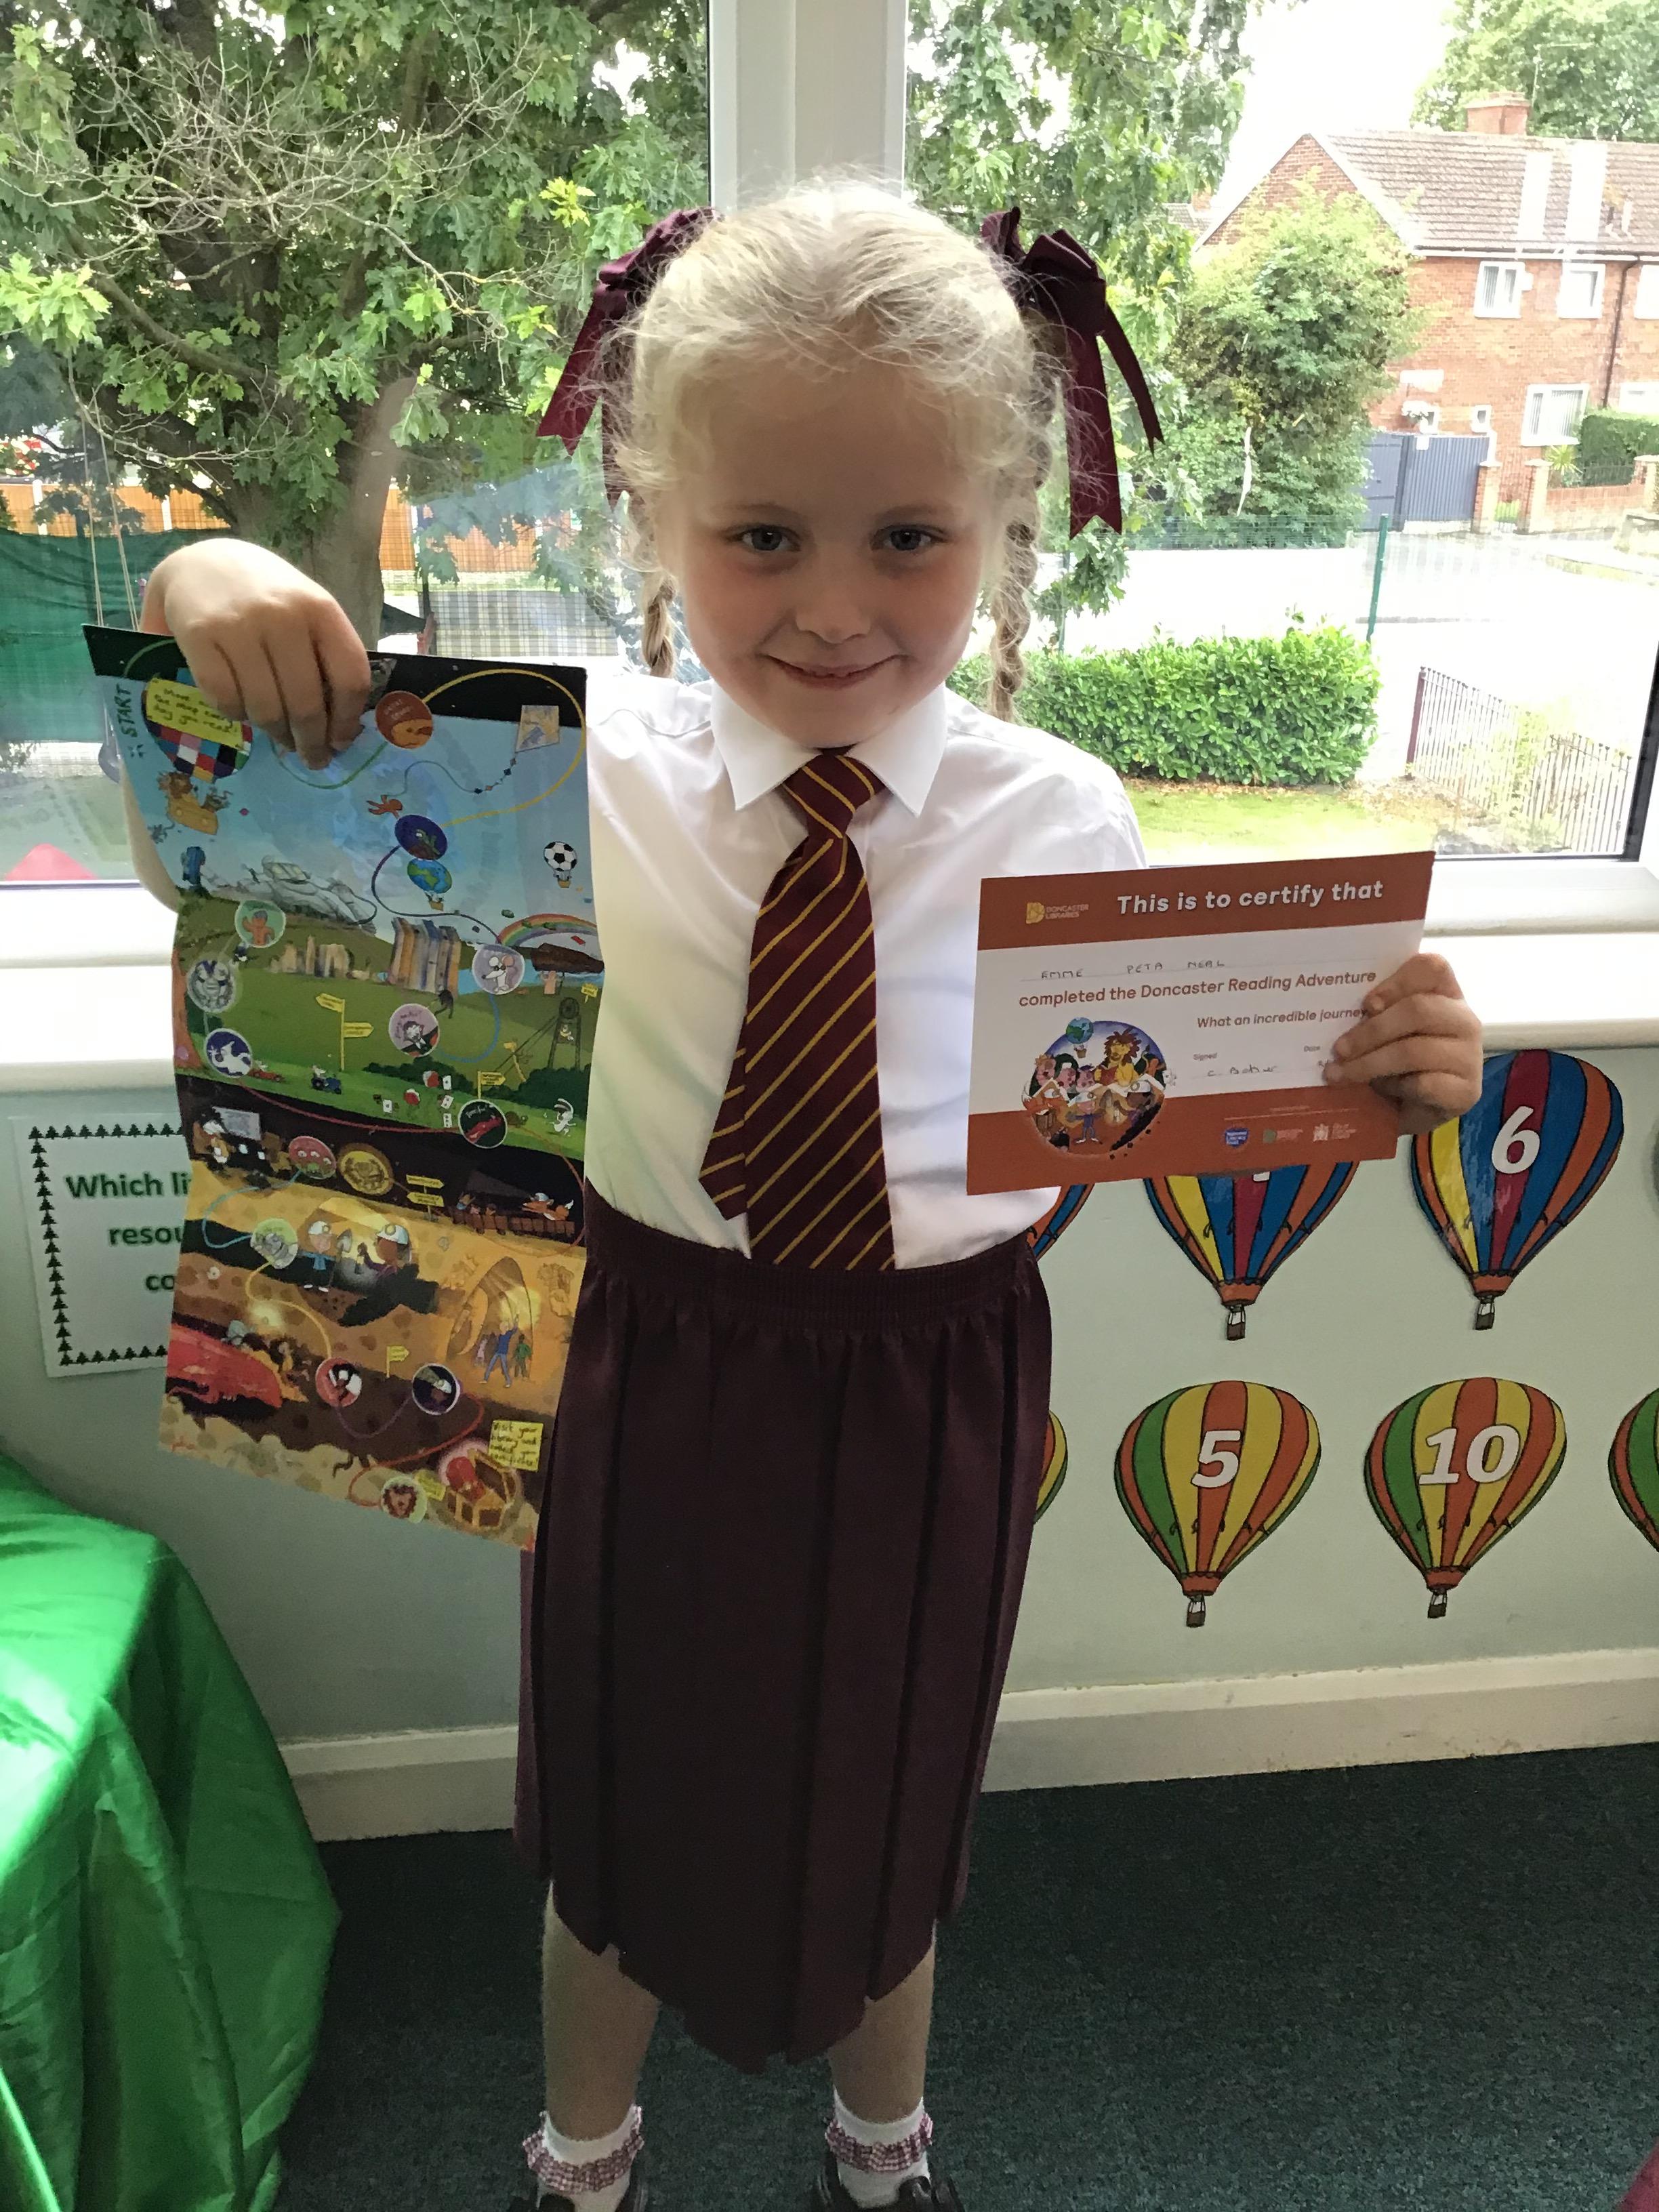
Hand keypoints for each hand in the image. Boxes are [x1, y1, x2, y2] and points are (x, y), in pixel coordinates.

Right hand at [141, 540, 370, 768]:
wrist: (200, 562)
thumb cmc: (264, 596)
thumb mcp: (305, 610)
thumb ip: (324, 655)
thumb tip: (339, 724)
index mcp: (320, 609)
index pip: (349, 677)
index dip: (348, 720)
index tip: (342, 742)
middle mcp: (283, 615)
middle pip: (307, 703)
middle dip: (311, 742)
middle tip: (312, 758)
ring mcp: (239, 625)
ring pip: (266, 708)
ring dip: (275, 732)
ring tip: (278, 734)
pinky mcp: (200, 636)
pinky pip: (225, 700)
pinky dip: (236, 715)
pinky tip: (242, 710)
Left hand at [1324, 952, 1481, 1135]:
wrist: (1414, 1110)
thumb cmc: (1396, 1065)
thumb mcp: (1384, 1034)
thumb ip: (1374, 1016)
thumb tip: (1336, 1015)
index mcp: (1445, 994)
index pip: (1433, 968)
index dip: (1398, 982)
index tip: (1366, 1004)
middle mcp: (1464, 1020)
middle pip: (1418, 1010)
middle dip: (1371, 1030)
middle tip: (1338, 1049)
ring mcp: (1469, 1056)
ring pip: (1414, 1050)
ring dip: (1370, 1063)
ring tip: (1340, 1074)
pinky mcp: (1466, 1092)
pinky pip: (1423, 1084)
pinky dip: (1394, 1088)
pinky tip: (1379, 1091)